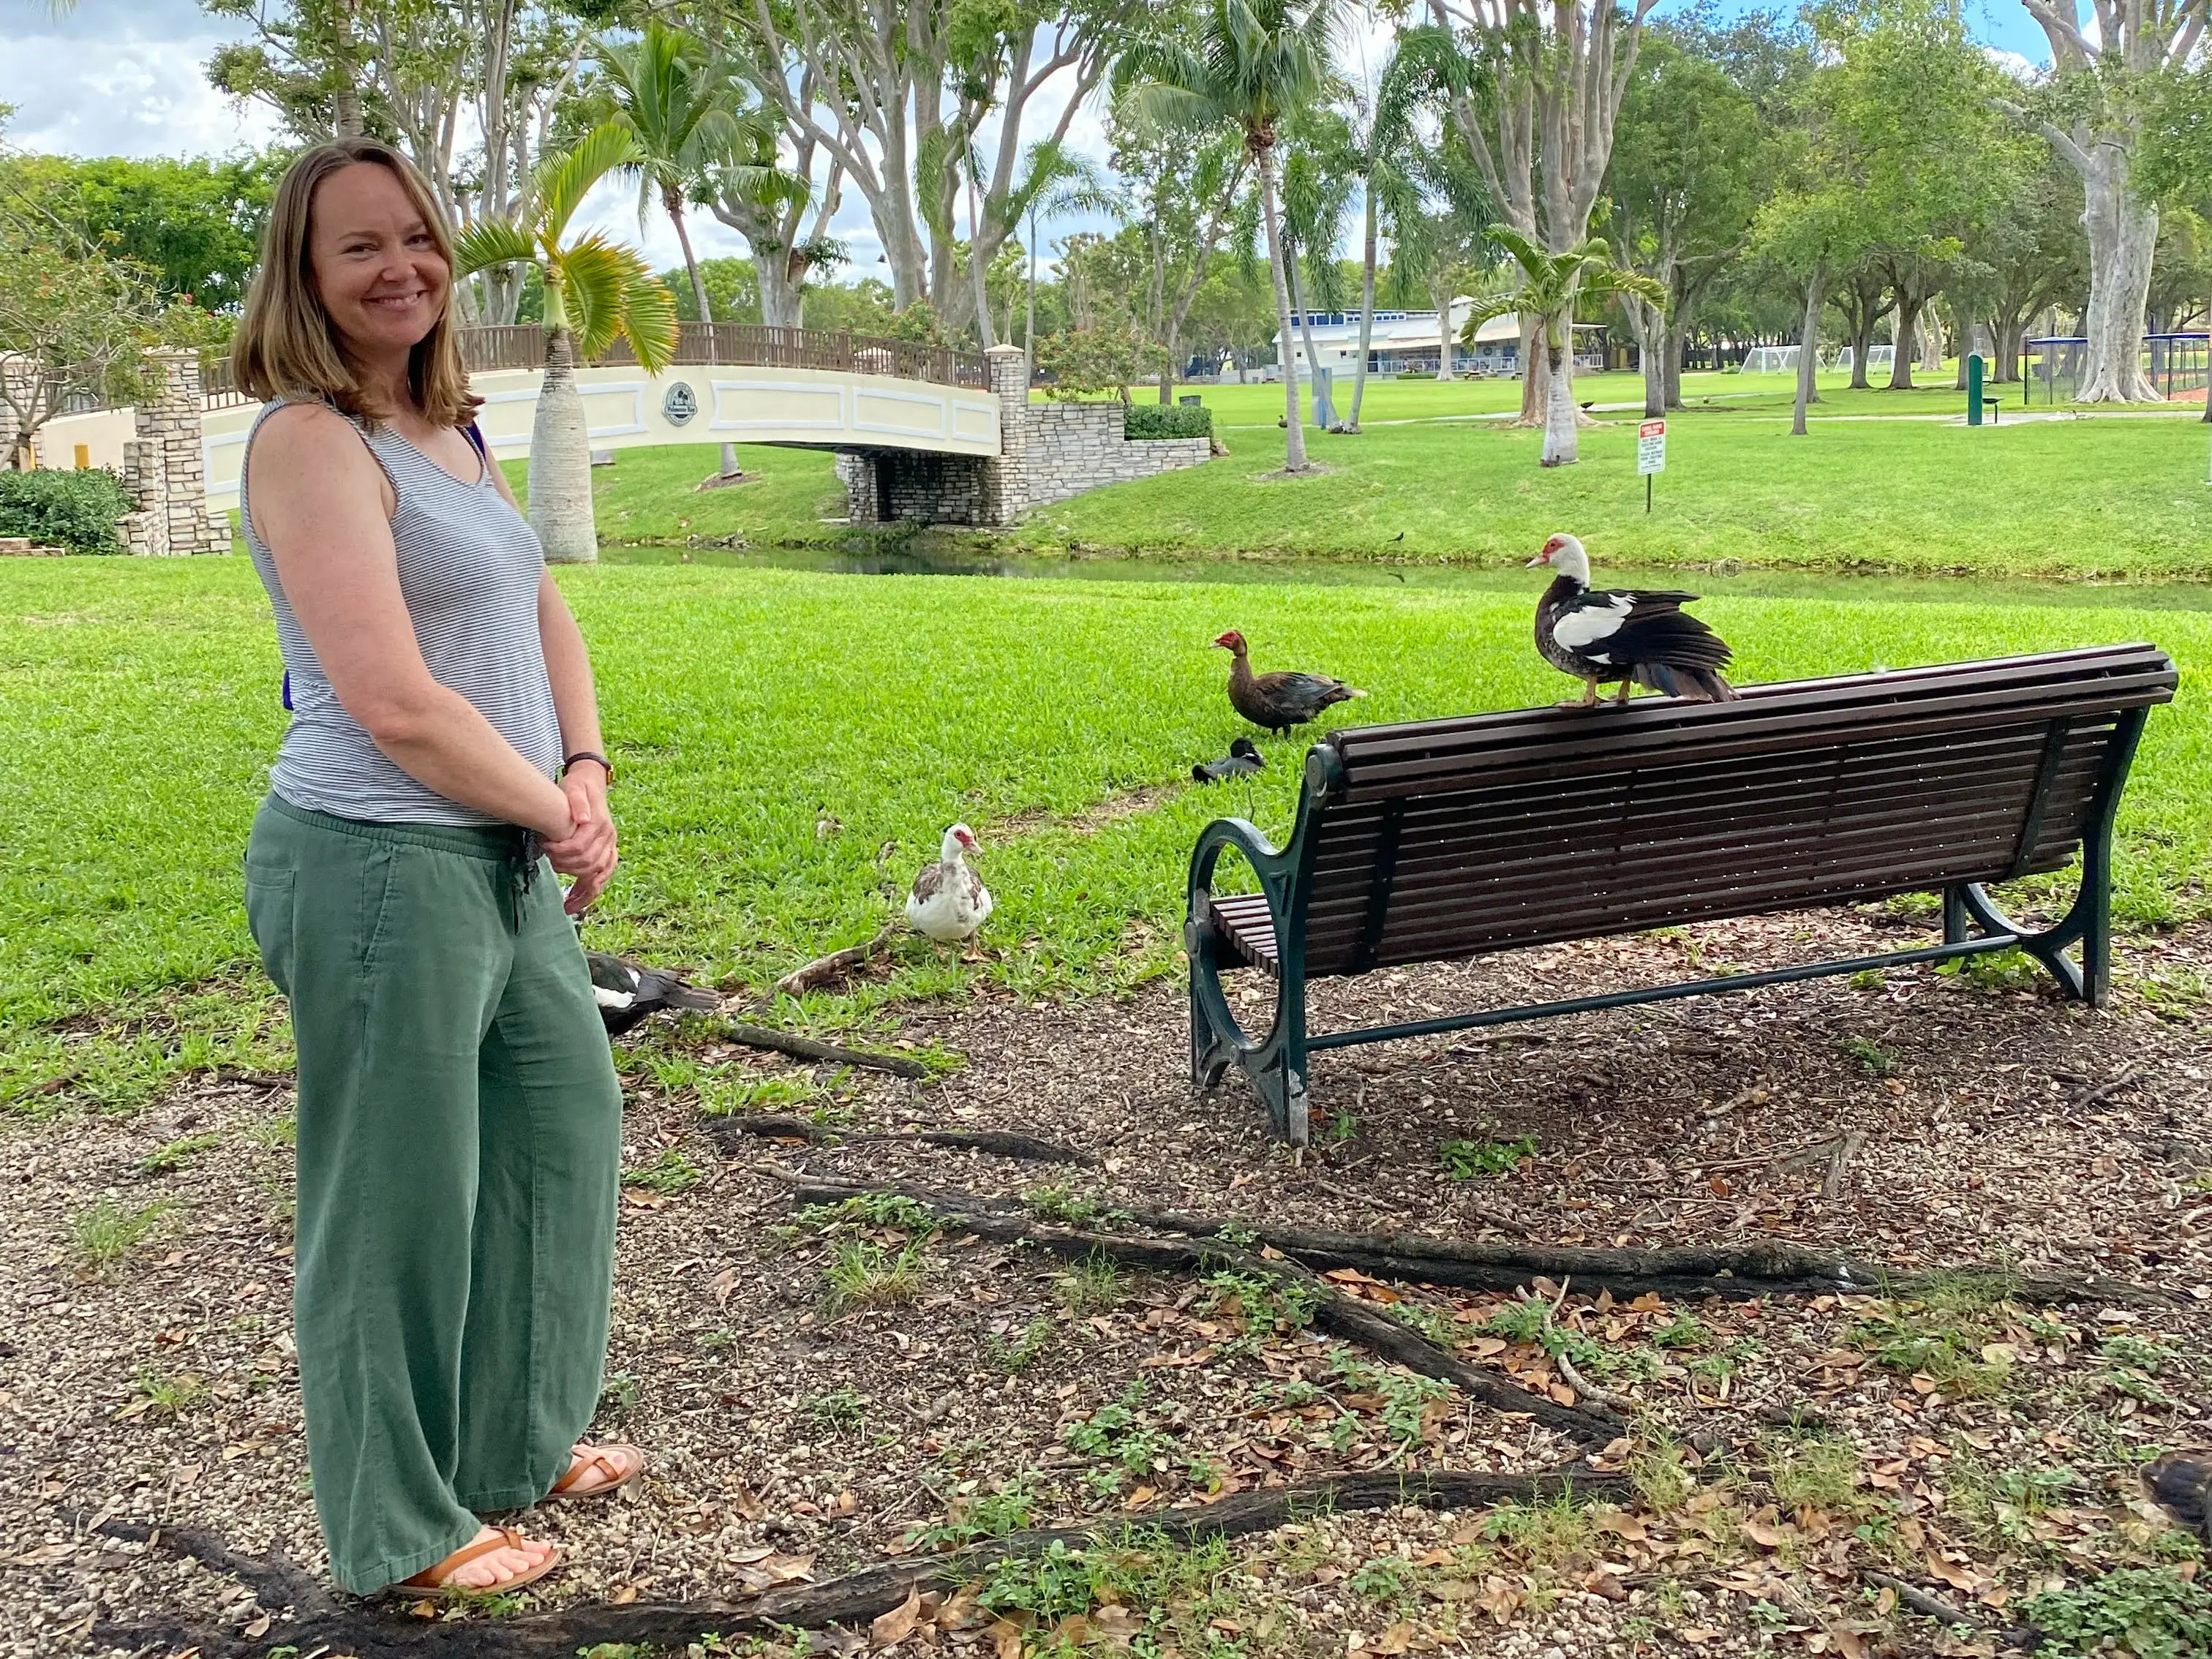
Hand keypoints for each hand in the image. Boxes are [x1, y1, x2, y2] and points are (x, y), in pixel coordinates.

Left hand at [545, 764, 616, 914]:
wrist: (591, 781)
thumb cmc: (578, 785)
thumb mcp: (574, 786)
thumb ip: (577, 802)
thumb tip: (582, 820)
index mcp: (600, 824)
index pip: (580, 848)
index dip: (561, 853)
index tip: (545, 848)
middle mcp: (608, 838)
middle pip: (589, 865)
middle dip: (568, 869)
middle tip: (551, 866)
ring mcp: (610, 846)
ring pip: (600, 876)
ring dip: (584, 892)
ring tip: (568, 906)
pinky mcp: (608, 851)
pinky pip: (604, 876)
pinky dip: (592, 890)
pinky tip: (579, 900)